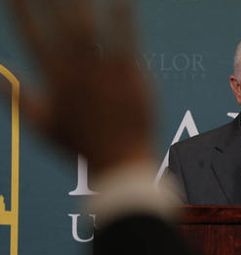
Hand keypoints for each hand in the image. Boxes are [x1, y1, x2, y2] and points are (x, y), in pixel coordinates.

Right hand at [7, 0, 152, 176]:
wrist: (121, 164)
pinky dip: (122, 16)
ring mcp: (105, 72)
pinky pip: (126, 39)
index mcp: (55, 81)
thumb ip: (19, 100)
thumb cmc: (81, 147)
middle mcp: (78, 72)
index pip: (32, 37)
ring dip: (84, 2)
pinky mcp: (131, 75)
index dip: (22, 12)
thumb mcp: (43, 128)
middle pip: (63, 24)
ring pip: (93, 27)